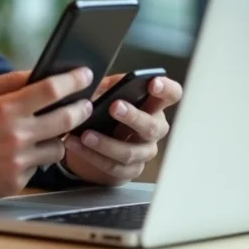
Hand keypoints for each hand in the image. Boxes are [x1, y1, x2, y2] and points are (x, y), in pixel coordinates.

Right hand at [0, 68, 94, 202]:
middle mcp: (16, 136)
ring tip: (47, 131)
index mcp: (5, 109)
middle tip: (85, 103)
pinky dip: (36, 157)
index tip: (85, 75)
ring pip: (58, 147)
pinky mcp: (16, 181)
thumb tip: (39, 74)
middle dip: (81, 108)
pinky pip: (40, 166)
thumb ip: (9, 81)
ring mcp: (18, 162)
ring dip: (58, 137)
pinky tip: (21, 152)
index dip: (73, 80)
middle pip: (66, 119)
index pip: (51, 90)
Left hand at [61, 74, 182, 185]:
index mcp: (153, 105)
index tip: (153, 83)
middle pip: (152, 127)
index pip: (172, 95)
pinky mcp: (129, 171)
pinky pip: (114, 167)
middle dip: (133, 117)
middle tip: (114, 107)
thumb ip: (110, 84)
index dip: (166, 89)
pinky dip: (92, 156)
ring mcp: (143, 152)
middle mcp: (154, 129)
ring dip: (106, 143)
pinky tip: (76, 145)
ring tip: (86, 134)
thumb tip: (102, 78)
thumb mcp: (105, 90)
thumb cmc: (103, 109)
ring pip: (130, 152)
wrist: (91, 141)